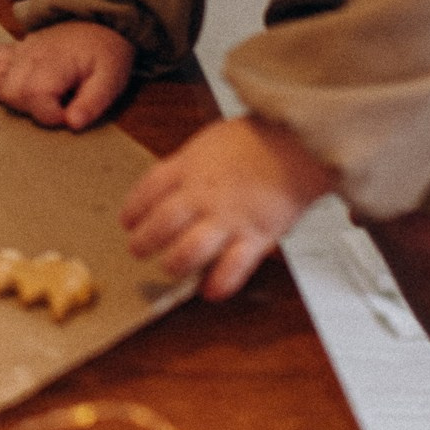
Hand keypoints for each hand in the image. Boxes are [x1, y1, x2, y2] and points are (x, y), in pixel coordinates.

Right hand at [0, 22, 134, 129]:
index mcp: (57, 60)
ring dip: (10, 99)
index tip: (66, 115)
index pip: (35, 93)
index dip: (48, 114)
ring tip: (35, 99)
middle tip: (54, 105)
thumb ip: (93, 102)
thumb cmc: (104, 54)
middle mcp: (31, 54)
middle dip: (31, 109)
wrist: (96, 22)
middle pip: (11, 91)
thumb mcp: (111, 79)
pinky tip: (6, 88)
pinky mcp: (10, 52)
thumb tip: (72, 124)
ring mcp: (17, 51)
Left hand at [119, 114, 334, 300]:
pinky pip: (231, 268)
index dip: (133, 209)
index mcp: (190, 167)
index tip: (128, 220)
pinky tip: (210, 290)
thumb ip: (188, 165)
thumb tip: (171, 181)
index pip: (147, 191)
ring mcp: (228, 218)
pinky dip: (219, 284)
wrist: (301, 142)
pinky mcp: (255, 236)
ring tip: (170, 267)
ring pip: (187, 251)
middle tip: (138, 249)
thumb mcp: (211, 141)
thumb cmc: (260, 138)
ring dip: (174, 264)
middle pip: (159, 225)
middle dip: (143, 242)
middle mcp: (203, 195)